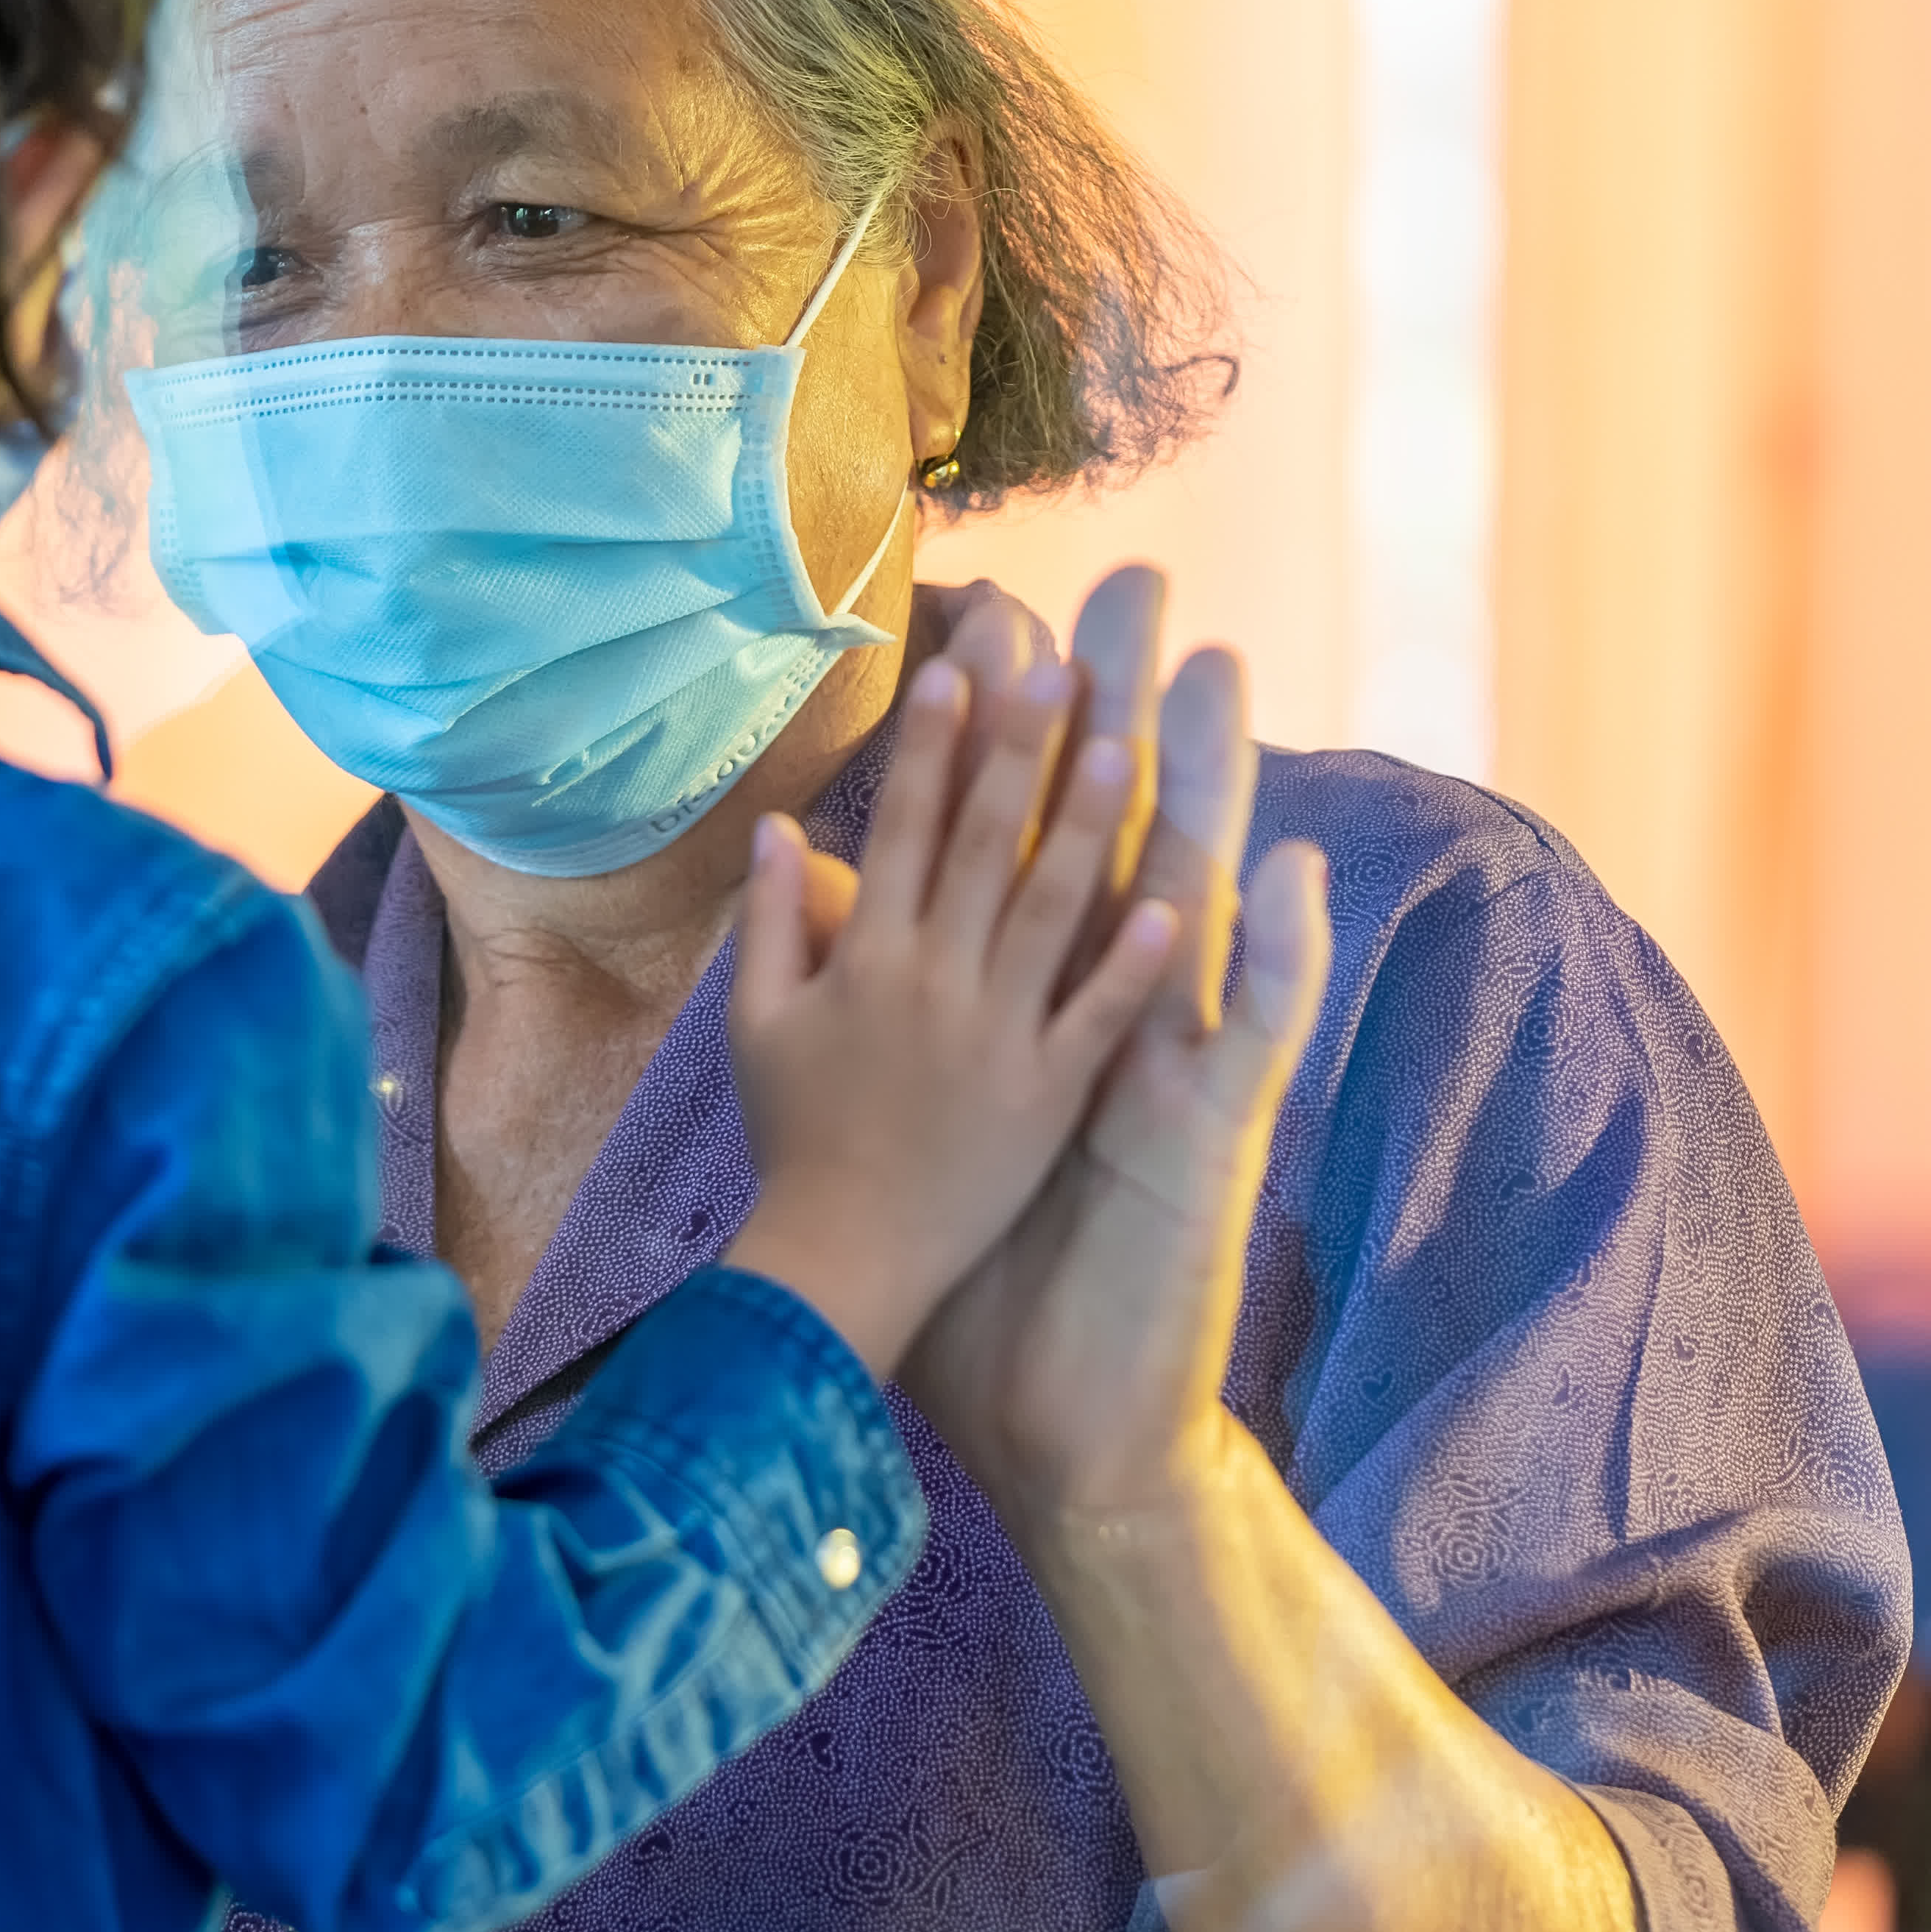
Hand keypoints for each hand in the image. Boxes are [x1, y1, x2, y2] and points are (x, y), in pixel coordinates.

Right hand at [724, 650, 1180, 1377]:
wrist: (838, 1266)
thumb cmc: (796, 1144)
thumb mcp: (758, 1027)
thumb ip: (772, 923)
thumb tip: (777, 826)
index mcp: (869, 959)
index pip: (906, 829)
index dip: (935, 745)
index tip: (961, 665)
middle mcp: (935, 982)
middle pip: (983, 848)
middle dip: (1020, 751)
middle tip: (1059, 666)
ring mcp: (997, 1039)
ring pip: (1048, 915)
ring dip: (1085, 829)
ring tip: (1123, 750)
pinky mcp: (1046, 1100)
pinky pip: (1094, 1025)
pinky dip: (1130, 971)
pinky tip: (1172, 912)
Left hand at [899, 569, 1332, 1530]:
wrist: (1064, 1421)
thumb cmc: (997, 1274)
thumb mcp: (942, 1111)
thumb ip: (897, 991)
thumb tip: (837, 888)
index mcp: (1041, 1000)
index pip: (1028, 836)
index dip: (1019, 733)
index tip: (1000, 613)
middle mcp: (1115, 1010)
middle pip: (1119, 830)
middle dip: (1126, 710)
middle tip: (1134, 587)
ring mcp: (1171, 1063)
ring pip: (1196, 901)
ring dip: (1216, 790)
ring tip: (1222, 675)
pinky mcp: (1208, 1133)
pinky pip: (1247, 1032)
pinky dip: (1272, 955)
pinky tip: (1289, 872)